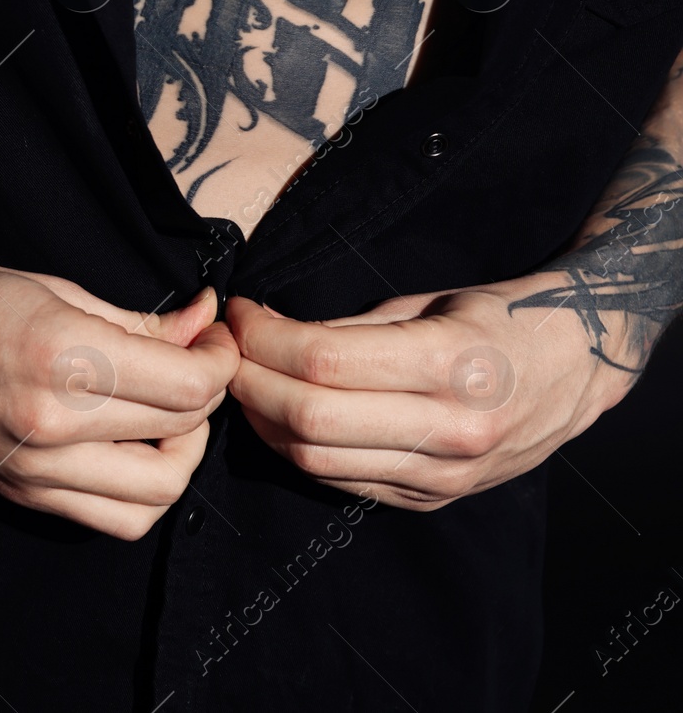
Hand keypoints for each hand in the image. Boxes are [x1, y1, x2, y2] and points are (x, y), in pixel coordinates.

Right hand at [0, 238, 239, 539]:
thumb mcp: (56, 289)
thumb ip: (140, 320)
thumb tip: (204, 325)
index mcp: (63, 355)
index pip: (188, 385)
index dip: (220, 360)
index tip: (213, 339)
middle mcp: (53, 422)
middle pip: (181, 434)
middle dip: (208, 399)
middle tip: (197, 368)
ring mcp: (35, 469)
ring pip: (157, 495)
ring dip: (182, 455)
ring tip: (169, 417)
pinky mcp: (22, 494)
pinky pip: (112, 518)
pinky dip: (142, 491)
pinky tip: (132, 448)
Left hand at [226, 276, 634, 509]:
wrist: (575, 370)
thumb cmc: (497, 319)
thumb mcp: (428, 303)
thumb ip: (348, 327)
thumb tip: (264, 331)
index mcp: (453, 364)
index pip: (322, 361)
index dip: (262, 337)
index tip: (239, 312)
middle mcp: (452, 429)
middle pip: (308, 417)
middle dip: (248, 380)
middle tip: (226, 349)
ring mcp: (443, 475)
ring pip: (313, 459)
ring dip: (261, 418)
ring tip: (245, 378)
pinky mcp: (429, 500)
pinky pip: (337, 480)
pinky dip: (294, 447)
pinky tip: (280, 413)